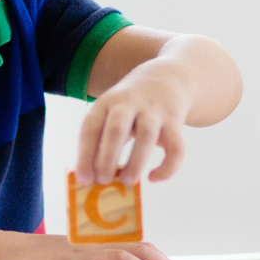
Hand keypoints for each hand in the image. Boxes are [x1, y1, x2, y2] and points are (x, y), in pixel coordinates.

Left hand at [76, 59, 193, 185]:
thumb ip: (101, 141)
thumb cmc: (128, 108)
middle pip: (116, 128)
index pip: (90, 127)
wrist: (165, 78)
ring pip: (146, 135)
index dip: (85, 155)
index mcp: (106, 103)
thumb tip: (92, 178)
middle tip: (103, 181)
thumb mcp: (110, 113)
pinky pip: (175, 146)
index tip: (84, 180)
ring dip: (136, 162)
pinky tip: (154, 178)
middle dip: (108, 156)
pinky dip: (167, 166)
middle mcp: (129, 104)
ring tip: (127, 181)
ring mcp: (154, 111)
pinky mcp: (175, 120)